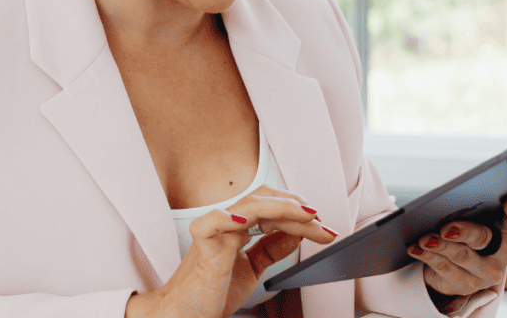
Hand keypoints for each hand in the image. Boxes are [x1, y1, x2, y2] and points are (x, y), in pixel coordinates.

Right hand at [126, 185, 337, 317]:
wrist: (182, 316)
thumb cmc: (209, 293)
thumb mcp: (250, 269)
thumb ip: (270, 250)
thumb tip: (297, 234)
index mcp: (237, 228)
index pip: (272, 209)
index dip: (299, 214)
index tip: (324, 228)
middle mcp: (226, 225)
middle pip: (265, 201)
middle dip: (296, 207)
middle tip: (321, 221)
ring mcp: (214, 233)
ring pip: (248, 206)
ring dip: (281, 208)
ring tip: (306, 215)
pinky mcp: (201, 247)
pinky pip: (211, 223)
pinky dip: (227, 217)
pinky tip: (247, 220)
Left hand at [406, 195, 506, 309]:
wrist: (454, 263)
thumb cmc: (465, 229)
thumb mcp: (470, 216)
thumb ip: (469, 208)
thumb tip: (447, 201)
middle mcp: (504, 253)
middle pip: (485, 238)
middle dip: (465, 232)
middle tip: (447, 228)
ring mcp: (487, 272)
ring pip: (462, 256)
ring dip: (441, 246)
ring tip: (425, 238)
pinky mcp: (468, 285)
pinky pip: (445, 268)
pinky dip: (428, 256)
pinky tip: (416, 248)